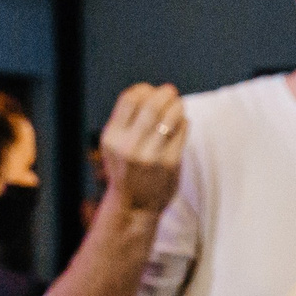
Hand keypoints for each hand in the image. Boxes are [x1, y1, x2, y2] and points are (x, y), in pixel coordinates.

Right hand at [99, 83, 187, 216]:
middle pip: (151, 106)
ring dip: (177, 106)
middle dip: (164, 94)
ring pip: (169, 118)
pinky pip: (181, 133)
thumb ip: (126, 121)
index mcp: (112, 137)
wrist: (135, 205)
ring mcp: (150, 156)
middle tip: (171, 92)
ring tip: (178, 105)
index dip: (143, 89)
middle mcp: (129, 146)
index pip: (129, 99)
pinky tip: (182, 122)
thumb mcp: (115, 145)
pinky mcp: (169, 164)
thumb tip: (150, 91)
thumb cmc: (127, 169)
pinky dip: (184, 122)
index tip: (150, 90)